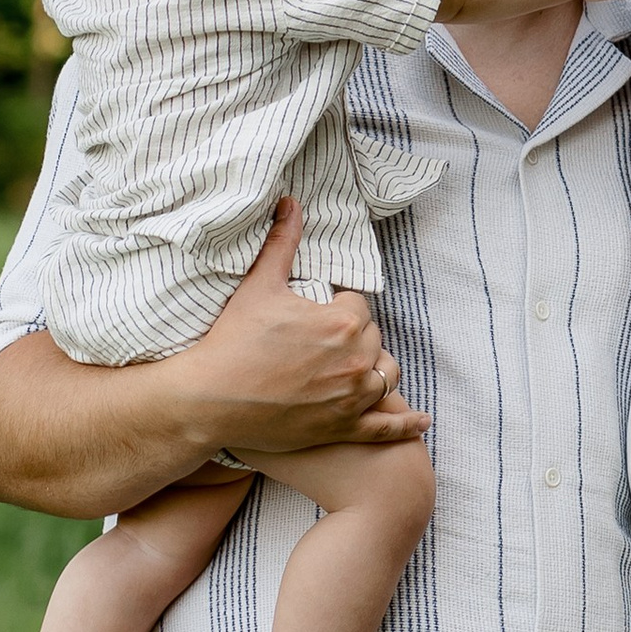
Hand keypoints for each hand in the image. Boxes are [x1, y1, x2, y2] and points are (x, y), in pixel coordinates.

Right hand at [195, 200, 426, 459]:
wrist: (210, 400)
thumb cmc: (233, 341)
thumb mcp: (259, 286)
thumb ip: (282, 243)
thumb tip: (291, 203)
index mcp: (342, 323)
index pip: (360, 307)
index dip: (338, 309)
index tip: (315, 317)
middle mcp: (356, 360)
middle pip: (373, 339)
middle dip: (354, 337)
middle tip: (321, 343)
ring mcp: (353, 399)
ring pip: (386, 375)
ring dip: (374, 368)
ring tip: (356, 368)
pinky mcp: (344, 429)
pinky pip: (386, 427)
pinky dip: (406, 424)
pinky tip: (420, 421)